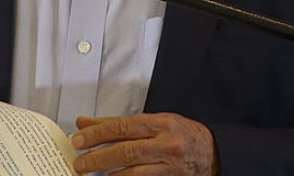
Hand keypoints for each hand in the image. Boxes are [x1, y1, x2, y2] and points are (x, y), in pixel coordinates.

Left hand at [72, 113, 217, 175]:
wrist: (215, 153)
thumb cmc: (183, 135)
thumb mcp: (155, 122)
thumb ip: (120, 124)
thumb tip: (86, 123)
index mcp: (162, 124)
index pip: (123, 126)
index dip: (98, 132)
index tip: (79, 137)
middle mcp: (167, 144)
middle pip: (126, 150)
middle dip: (98, 156)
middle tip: (79, 161)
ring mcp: (170, 166)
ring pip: (133, 172)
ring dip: (108, 174)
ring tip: (89, 173)